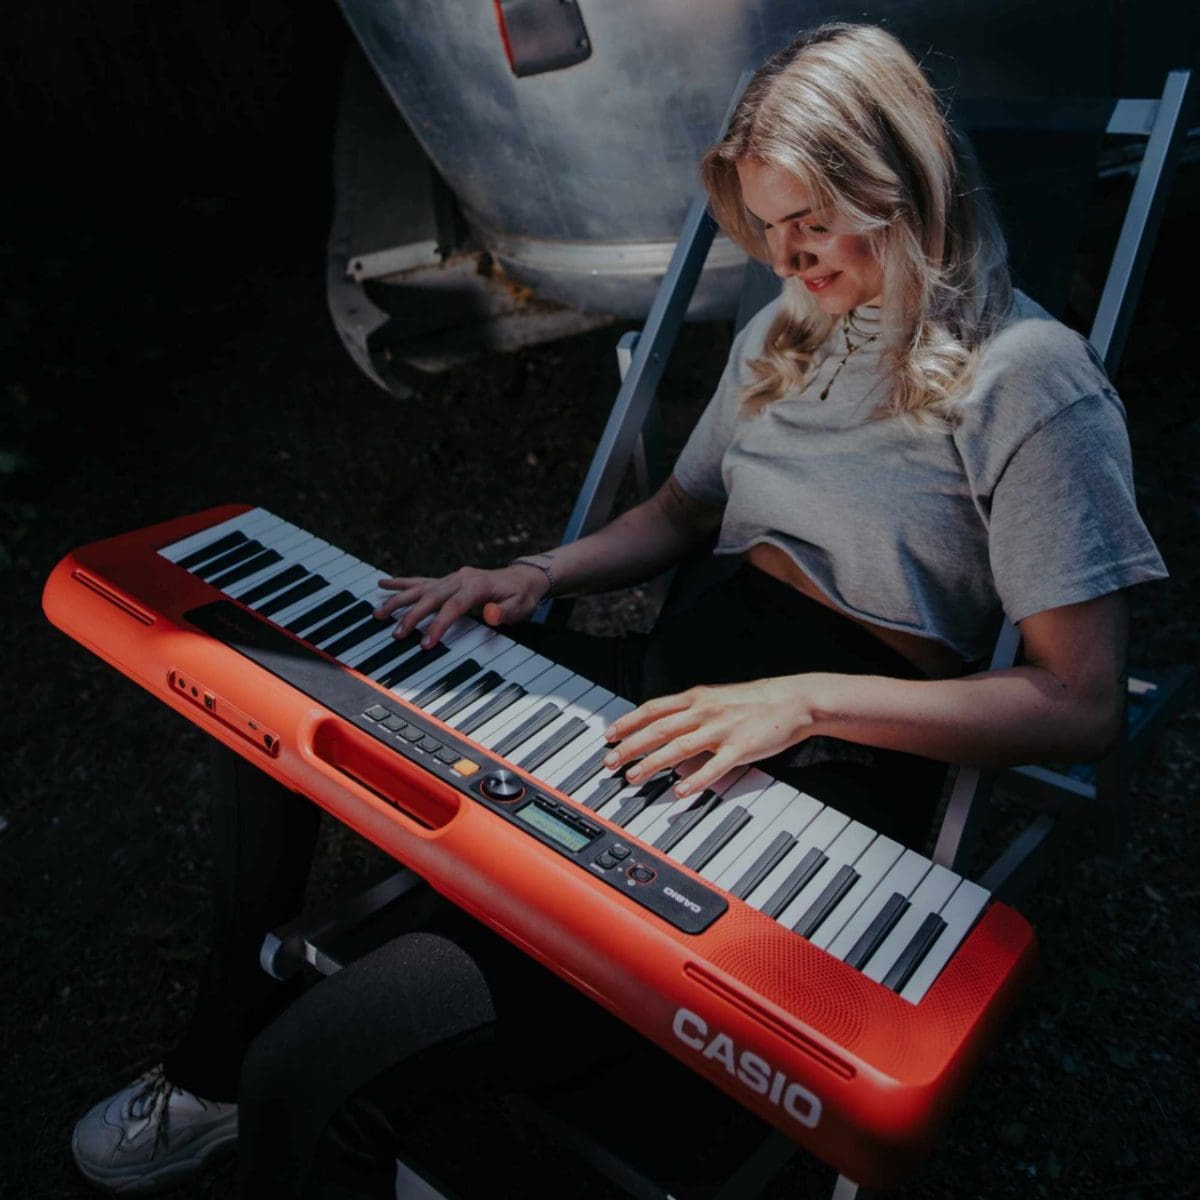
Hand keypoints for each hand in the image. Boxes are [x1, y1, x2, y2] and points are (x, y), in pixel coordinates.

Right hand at [374, 564, 549, 647]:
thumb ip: (505, 612)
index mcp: (477, 585)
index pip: (453, 606)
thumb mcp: (520, 605)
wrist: (523, 577)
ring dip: (398, 600)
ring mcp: (451, 577)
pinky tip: (383, 583)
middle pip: (431, 597)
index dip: (438, 624)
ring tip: (378, 613)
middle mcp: (460, 578)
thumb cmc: (521, 595)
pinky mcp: (447, 580)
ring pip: (420, 588)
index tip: (426, 643)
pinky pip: (421, 580)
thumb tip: (490, 614)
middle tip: (396, 634)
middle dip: (411, 616)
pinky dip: (402, 583)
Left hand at [602, 677, 826, 796]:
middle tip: (610, 762)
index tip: (609, 735)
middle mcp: (704, 711)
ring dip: (652, 762)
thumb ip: (690, 709)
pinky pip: (713, 767)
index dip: (628, 722)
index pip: (653, 709)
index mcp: (697, 697)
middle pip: (658, 729)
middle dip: (630, 746)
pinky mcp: (740, 748)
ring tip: (633, 777)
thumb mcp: (716, 697)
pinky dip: (695, 780)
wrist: (794, 700)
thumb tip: (663, 721)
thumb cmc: (755, 701)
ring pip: (678, 747)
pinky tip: (680, 791)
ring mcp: (721, 730)